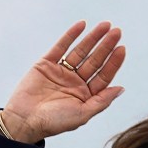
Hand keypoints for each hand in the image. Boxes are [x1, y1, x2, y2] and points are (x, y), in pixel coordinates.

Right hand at [1, 21, 125, 143]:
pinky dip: (71, 35)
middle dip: (106, 46)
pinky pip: (61, 46)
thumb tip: (121, 89)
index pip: (104, 75)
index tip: (122, 48)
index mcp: (87, 95)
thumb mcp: (83, 114)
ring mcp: (62, 72)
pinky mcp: (46, 64)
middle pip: (95, 60)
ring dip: (93, 38)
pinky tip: (82, 25)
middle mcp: (77, 82)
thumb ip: (102, 101)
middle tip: (117, 31)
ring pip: (81, 51)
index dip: (114, 62)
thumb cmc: (55, 122)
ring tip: (105, 25)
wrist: (25, 120)